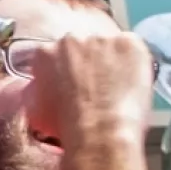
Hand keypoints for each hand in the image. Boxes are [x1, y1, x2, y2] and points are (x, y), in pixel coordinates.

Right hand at [25, 31, 156, 146]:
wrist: (100, 131)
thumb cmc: (66, 126)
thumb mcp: (37, 107)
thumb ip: (41, 86)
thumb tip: (48, 86)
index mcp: (44, 52)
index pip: (54, 52)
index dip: (65, 67)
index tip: (71, 80)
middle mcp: (72, 38)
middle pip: (82, 44)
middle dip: (88, 59)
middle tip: (95, 82)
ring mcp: (103, 38)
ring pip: (108, 45)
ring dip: (111, 59)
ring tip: (116, 84)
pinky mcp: (130, 43)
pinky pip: (133, 48)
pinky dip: (133, 61)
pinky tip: (131, 81)